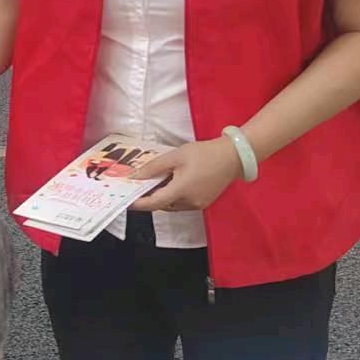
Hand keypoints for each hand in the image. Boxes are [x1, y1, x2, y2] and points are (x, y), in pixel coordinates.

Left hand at [129, 139, 243, 212]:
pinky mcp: (204, 202)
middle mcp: (190, 202)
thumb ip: (154, 167)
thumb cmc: (204, 154)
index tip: (127, 201)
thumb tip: (136, 176)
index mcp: (181, 190)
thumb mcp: (175, 156)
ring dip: (162, 196)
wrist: (233, 156)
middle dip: (150, 197)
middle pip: (162, 205)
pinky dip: (174, 196)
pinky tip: (172, 182)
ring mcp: (198, 204)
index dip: (138, 204)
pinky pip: (182, 203)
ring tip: (156, 181)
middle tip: (139, 186)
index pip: (154, 203)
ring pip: (172, 205)